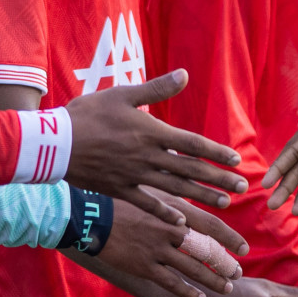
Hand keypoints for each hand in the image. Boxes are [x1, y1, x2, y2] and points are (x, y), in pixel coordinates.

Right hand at [66, 70, 248, 224]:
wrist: (54, 144)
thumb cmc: (88, 114)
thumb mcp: (124, 94)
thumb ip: (157, 89)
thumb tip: (185, 74)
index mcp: (152, 132)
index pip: (193, 144)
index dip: (216, 153)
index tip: (236, 161)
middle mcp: (148, 157)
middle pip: (191, 169)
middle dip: (219, 178)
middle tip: (243, 188)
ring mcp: (135, 176)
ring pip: (176, 188)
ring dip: (201, 196)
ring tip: (224, 203)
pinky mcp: (119, 189)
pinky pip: (148, 203)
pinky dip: (165, 212)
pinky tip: (181, 222)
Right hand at [98, 192, 246, 296]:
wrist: (92, 217)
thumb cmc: (124, 201)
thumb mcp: (153, 192)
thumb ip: (176, 199)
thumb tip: (196, 191)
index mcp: (176, 210)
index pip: (212, 225)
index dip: (230, 238)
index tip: (244, 248)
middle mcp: (171, 230)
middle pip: (207, 250)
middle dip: (225, 263)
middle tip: (239, 272)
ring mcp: (158, 250)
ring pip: (193, 269)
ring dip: (212, 280)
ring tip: (227, 288)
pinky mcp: (145, 266)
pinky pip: (172, 283)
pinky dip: (188, 292)